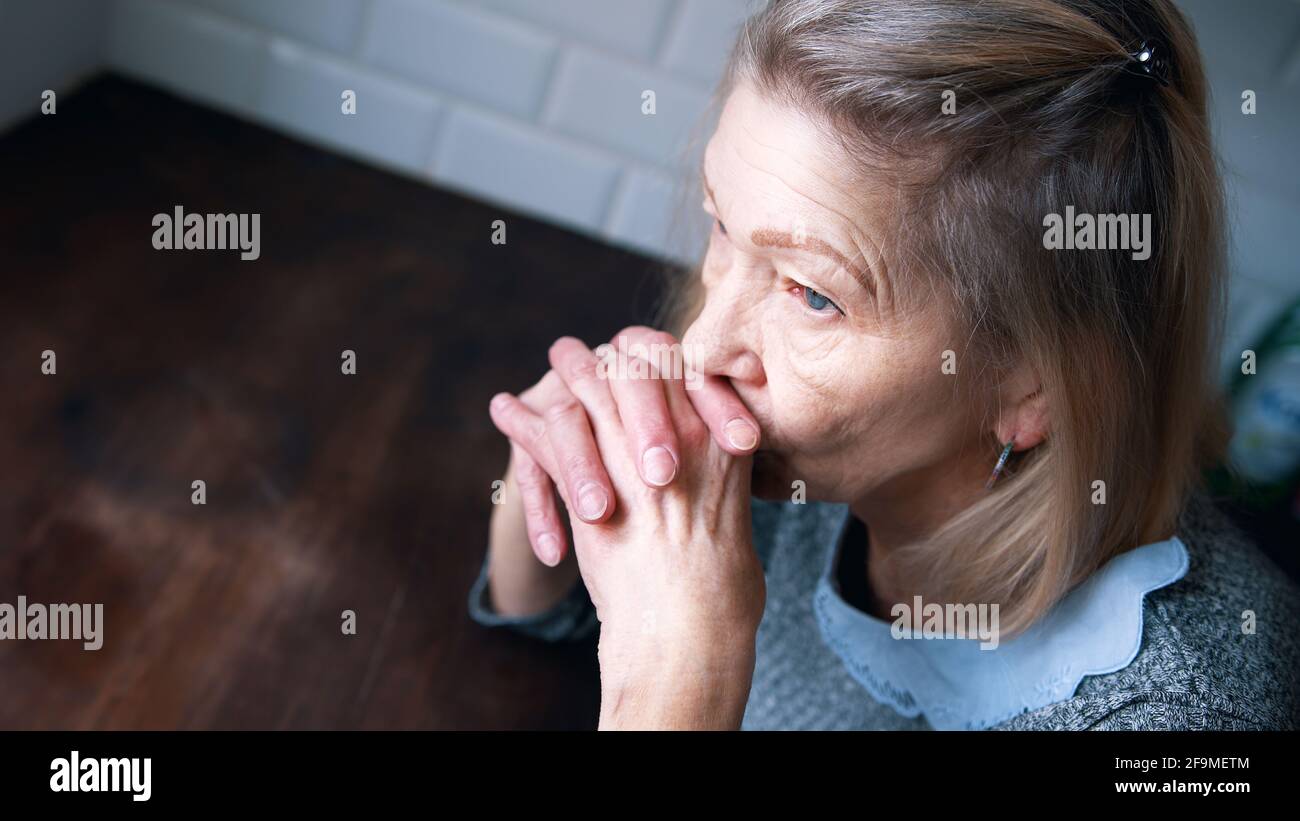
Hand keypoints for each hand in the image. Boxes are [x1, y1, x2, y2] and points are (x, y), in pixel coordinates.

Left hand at [490, 336, 763, 728]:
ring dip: (564, 372)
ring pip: (587, 388)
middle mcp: (676, 440)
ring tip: (552, 359)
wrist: (688, 636)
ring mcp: (628, 461)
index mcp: (718, 445)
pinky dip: (519, 421)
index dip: (653, 359)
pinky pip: (543, 435)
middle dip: (602, 354)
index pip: (681, 371)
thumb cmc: (721, 596)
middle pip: (632, 366)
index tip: (638, 357)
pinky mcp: (586, 489)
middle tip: (578, 350)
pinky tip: (504, 408)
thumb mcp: (736, 527)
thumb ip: (721, 491)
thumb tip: (720, 483)